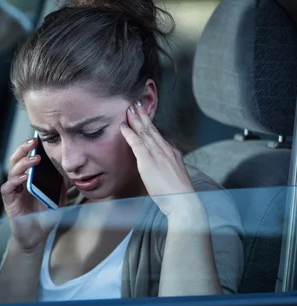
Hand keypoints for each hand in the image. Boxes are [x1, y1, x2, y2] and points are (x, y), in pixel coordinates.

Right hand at [0, 138, 66, 250]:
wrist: (36, 238)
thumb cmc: (44, 217)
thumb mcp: (58, 198)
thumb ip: (61, 185)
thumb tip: (70, 170)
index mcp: (29, 178)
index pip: (27, 157)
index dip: (32, 147)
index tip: (41, 138)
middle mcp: (19, 182)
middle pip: (17, 159)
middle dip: (24, 149)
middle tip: (34, 141)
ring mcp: (13, 191)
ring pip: (12, 171)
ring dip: (23, 163)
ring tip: (35, 159)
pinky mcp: (9, 202)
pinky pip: (7, 188)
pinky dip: (14, 181)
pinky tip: (23, 178)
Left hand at [120, 100, 199, 217]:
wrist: (184, 202)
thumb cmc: (178, 194)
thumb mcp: (173, 176)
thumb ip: (166, 167)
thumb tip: (159, 165)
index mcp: (172, 153)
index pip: (158, 135)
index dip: (150, 123)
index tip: (144, 114)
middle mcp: (166, 150)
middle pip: (152, 129)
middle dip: (143, 115)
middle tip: (135, 103)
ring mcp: (158, 155)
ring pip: (145, 132)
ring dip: (136, 119)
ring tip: (129, 108)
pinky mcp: (149, 162)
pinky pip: (137, 144)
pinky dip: (129, 133)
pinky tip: (123, 126)